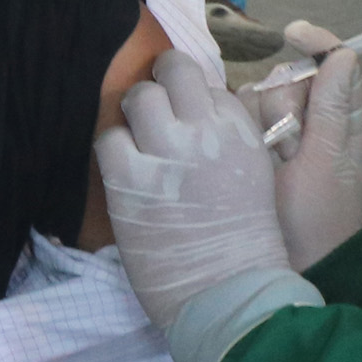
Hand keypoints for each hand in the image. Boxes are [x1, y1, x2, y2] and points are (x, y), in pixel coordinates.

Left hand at [96, 51, 290, 328]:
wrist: (230, 290)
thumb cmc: (245, 241)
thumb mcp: (253, 171)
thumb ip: (227, 135)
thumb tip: (194, 111)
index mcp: (238, 128)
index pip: (205, 80)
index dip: (189, 94)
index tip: (185, 114)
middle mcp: (203, 129)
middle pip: (171, 71)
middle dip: (159, 89)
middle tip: (154, 118)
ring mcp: (164, 151)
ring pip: (136, 97)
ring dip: (134, 115)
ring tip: (138, 144)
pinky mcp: (129, 179)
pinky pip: (108, 139)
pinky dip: (113, 151)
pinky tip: (124, 172)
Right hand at [252, 20, 361, 270]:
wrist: (291, 261)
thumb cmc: (319, 216)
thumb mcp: (328, 161)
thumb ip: (333, 108)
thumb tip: (344, 54)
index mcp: (346, 117)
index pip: (335, 61)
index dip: (316, 43)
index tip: (294, 34)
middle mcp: (316, 117)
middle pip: (291, 77)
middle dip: (285, 103)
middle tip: (290, 145)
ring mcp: (284, 131)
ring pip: (262, 94)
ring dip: (264, 123)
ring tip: (274, 161)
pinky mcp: (257, 144)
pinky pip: (242, 115)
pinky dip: (243, 130)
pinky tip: (251, 157)